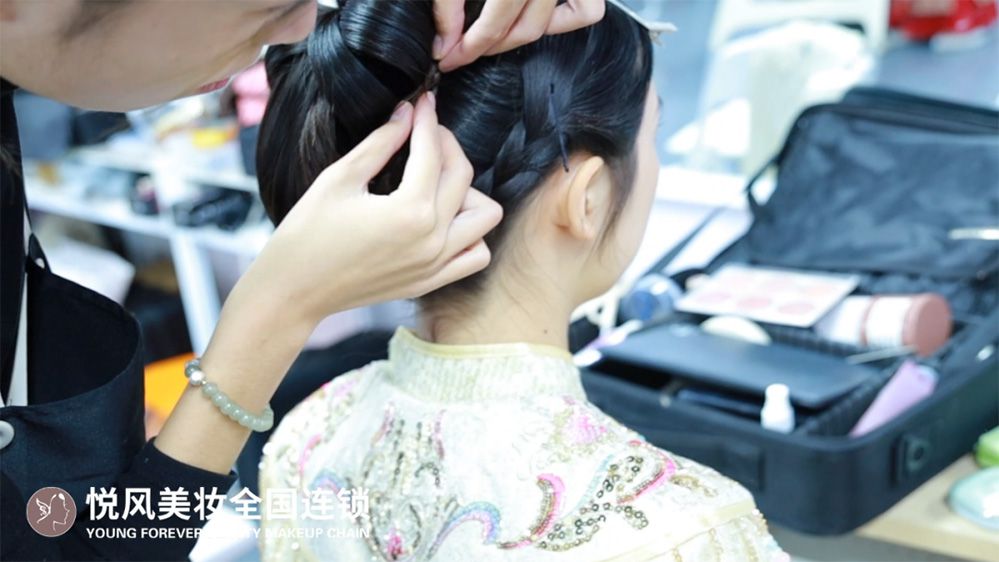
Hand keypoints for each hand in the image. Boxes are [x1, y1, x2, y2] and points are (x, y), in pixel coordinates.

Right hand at [234, 92, 501, 325]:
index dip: (427, 120)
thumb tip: (406, 113)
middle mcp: (433, 239)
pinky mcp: (430, 282)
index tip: (422, 102)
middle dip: (445, 145)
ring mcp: (436, 265)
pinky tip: (444, 220)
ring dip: (467, 191)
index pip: (432, 153)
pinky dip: (470, 234)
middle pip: (462, 176)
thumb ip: (379, 144)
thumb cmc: (307, 232)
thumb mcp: (339, 178)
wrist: (294, 289)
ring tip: (435, 182)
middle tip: (423, 133)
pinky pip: (475, 255)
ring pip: (484, 216)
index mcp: (410, 211)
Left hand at [434, 0, 606, 71]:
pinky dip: (565, 20)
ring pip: (553, 22)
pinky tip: (532, 21)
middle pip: (523, 28)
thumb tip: (444, 45)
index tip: (446, 58)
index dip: (468, 45)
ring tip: (492, 37)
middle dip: (488, 47)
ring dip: (519, 35)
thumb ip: (448, 1)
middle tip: (460, 53)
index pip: (495, 20)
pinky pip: (587, 10)